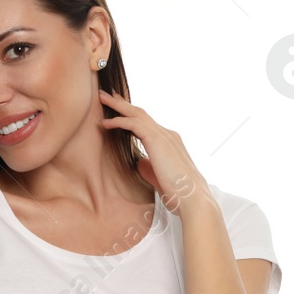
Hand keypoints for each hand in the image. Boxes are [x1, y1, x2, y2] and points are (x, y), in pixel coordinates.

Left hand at [98, 89, 204, 214]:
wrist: (192, 198)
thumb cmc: (179, 193)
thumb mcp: (159, 176)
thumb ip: (149, 166)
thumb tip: (139, 162)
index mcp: (170, 142)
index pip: (147, 124)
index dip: (131, 116)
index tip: (117, 110)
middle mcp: (168, 134)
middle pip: (141, 113)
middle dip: (122, 103)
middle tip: (106, 95)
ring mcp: (164, 135)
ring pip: (136, 114)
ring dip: (117, 106)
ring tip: (101, 98)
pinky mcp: (157, 140)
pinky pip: (133, 124)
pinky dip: (118, 121)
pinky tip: (105, 123)